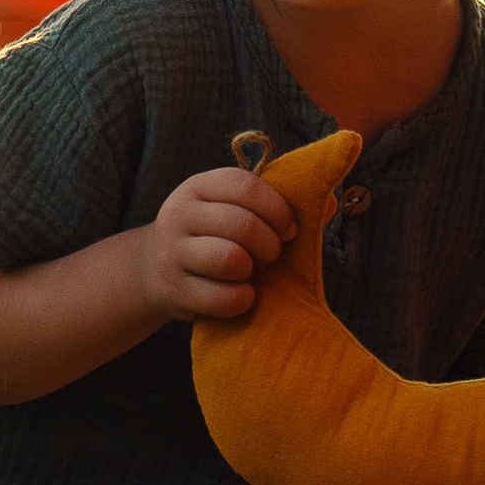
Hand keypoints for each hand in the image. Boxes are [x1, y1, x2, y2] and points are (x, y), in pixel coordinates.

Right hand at [142, 168, 296, 321]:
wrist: (154, 270)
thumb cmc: (212, 235)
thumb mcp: (233, 209)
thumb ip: (278, 203)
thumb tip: (330, 203)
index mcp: (199, 186)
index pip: (245, 185)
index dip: (278, 209)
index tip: (289, 229)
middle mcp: (180, 214)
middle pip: (242, 224)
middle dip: (270, 245)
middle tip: (271, 255)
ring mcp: (172, 253)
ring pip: (229, 259)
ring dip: (251, 270)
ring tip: (250, 272)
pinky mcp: (174, 290)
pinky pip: (221, 297)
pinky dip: (241, 299)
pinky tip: (241, 294)